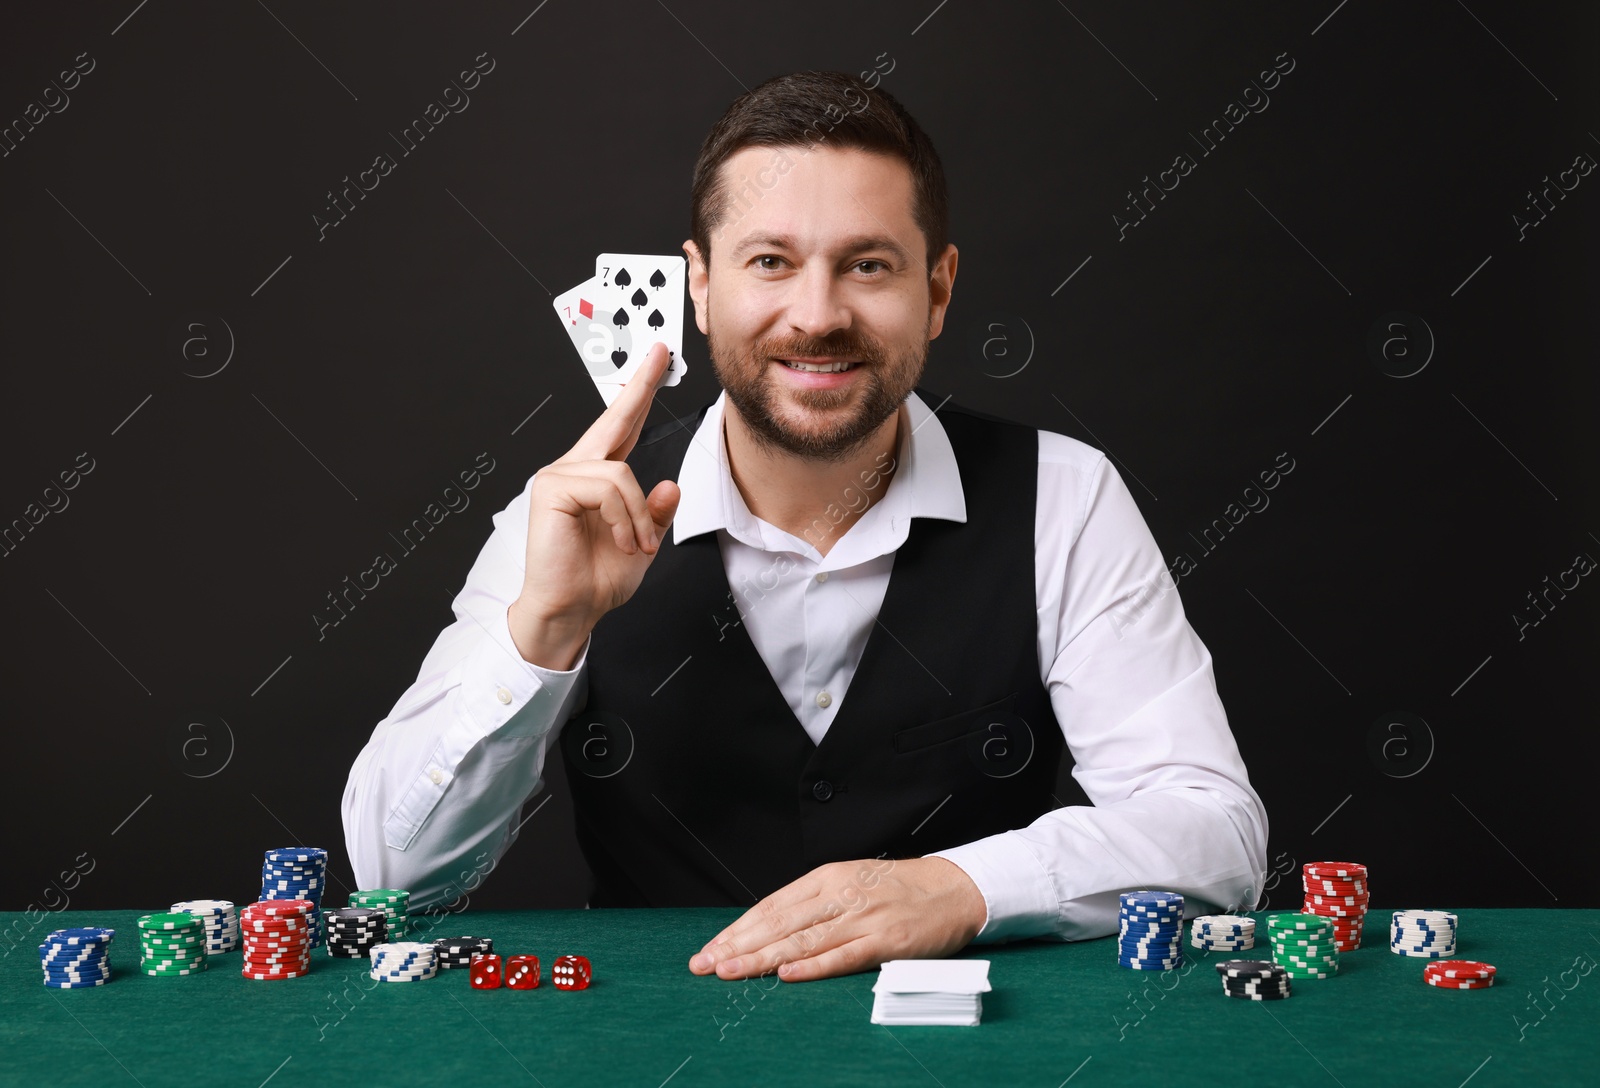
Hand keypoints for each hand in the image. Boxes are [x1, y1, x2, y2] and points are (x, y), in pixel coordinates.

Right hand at [508, 343, 680, 668]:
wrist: (571, 610)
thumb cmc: (596, 580)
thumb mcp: (643, 543)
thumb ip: (657, 513)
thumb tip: (669, 483)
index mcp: (597, 479)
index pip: (621, 427)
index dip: (639, 393)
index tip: (657, 361)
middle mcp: (575, 469)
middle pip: (613, 419)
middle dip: (640, 385)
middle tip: (662, 352)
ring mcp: (559, 476)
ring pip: (622, 472)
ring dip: (640, 515)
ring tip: (637, 544)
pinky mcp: (551, 488)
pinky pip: (608, 487)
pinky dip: (626, 517)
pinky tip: (623, 541)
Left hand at [687, 857, 987, 982]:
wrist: (953, 888)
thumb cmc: (898, 889)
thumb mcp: (850, 882)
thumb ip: (813, 903)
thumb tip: (768, 928)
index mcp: (828, 877)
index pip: (771, 905)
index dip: (738, 929)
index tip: (711, 947)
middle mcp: (840, 894)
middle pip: (779, 922)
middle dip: (737, 946)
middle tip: (705, 964)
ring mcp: (863, 917)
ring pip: (802, 940)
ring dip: (762, 958)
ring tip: (731, 972)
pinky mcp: (886, 941)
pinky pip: (843, 955)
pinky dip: (813, 966)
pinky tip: (786, 973)